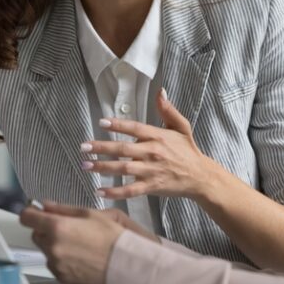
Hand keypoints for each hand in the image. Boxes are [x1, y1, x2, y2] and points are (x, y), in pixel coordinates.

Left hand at [19, 202, 124, 283]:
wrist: (123, 264)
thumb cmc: (111, 237)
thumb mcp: (89, 214)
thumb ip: (62, 209)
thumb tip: (45, 205)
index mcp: (57, 227)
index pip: (27, 217)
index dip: (31, 212)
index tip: (36, 212)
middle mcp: (52, 246)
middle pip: (36, 234)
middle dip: (46, 229)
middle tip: (66, 227)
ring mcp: (56, 264)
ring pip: (45, 250)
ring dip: (54, 245)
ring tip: (76, 244)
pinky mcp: (61, 277)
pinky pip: (54, 264)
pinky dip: (61, 259)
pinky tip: (78, 256)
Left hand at [81, 88, 219, 200]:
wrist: (200, 177)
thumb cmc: (188, 151)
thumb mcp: (182, 127)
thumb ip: (168, 110)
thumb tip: (160, 91)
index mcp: (158, 136)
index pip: (134, 128)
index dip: (118, 125)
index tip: (101, 122)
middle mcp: (152, 153)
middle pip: (123, 149)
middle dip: (101, 148)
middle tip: (83, 147)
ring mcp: (151, 171)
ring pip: (123, 169)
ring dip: (103, 167)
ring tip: (85, 165)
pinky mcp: (151, 186)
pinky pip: (130, 190)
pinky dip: (114, 191)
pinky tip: (99, 191)